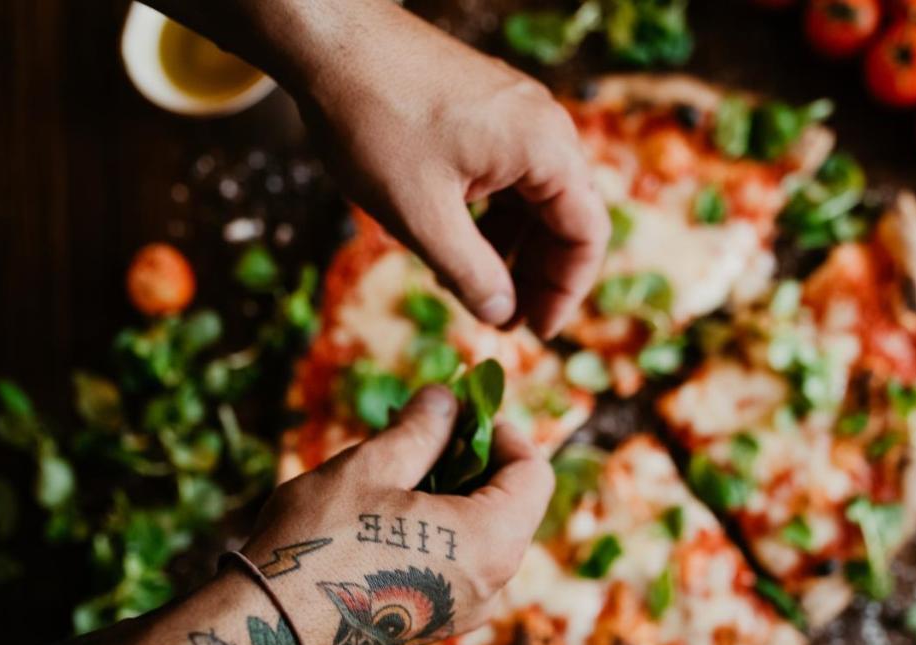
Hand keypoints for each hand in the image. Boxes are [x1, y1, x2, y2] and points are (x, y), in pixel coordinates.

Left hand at [239, 0, 608, 337]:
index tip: (537, 330)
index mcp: (545, 148)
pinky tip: (455, 240)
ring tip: (472, 287)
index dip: (565, 291)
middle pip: (566, 216)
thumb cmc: (374, 120)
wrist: (329, 42)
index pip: (586, 234)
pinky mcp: (486, 110)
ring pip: (534, 197)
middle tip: (505, 320)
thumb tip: (502, 315)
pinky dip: (491, 214)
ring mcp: (515, 114)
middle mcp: (543, 126)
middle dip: (537, 274)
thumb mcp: (422, 217)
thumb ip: (471, 274)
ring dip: (511, 247)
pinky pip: (508, 173)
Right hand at [240, 386, 552, 644]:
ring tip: (393, 466)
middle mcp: (491, 584)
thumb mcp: (373, 468)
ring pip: (480, 535)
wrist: (268, 635)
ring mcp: (463, 610)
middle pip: (511, 504)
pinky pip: (455, 564)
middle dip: (471, 459)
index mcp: (492, 543)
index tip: (462, 411)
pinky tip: (384, 510)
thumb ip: (422, 429)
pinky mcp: (432, 623)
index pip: (534, 474)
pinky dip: (436, 528)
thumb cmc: (321, 545)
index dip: (503, 432)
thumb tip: (446, 399)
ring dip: (449, 493)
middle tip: (421, 429)